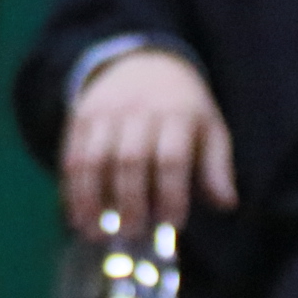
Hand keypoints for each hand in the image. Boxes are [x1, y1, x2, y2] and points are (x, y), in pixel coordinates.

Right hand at [60, 48, 235, 237]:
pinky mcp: (80, 117)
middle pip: (130, 160)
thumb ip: (216, 167)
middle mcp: (138, 110)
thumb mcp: (209, 128)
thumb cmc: (183, 108)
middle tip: (133, 234)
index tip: (173, 224)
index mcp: (177, 113)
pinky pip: (71, 156)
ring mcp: (105, 112)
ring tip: (96, 234)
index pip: (172, 158)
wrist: (142, 63)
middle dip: (130, 202)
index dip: (171, 194)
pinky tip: (77, 216)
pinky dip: (72, 190)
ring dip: (92, 200)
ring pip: (93, 159)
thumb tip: (226, 204)